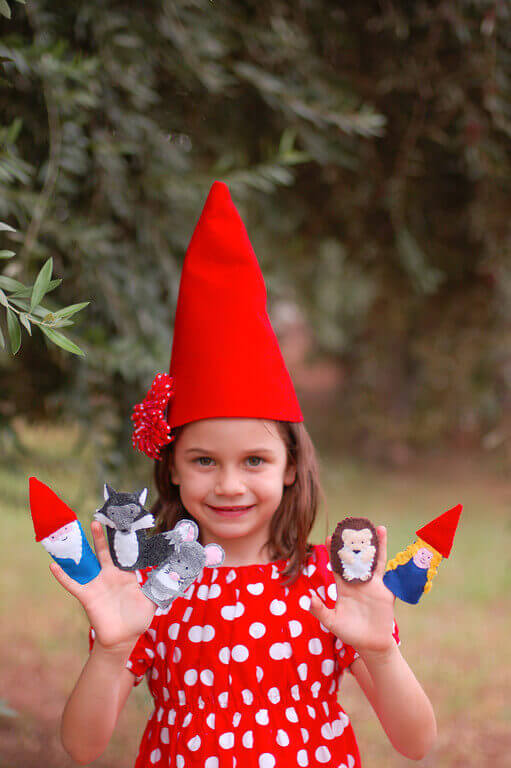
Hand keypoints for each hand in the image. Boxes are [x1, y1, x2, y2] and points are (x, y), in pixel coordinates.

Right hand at [49, 521, 155, 652]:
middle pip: (105, 552)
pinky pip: (73, 584)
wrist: (123, 638)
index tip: (124, 524)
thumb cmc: (137, 619)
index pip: (125, 554)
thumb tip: (175, 576)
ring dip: (83, 549)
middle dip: (102, 537)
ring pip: (88, 563)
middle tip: (99, 519)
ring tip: (76, 533)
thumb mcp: (152, 602)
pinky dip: (63, 576)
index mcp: (126, 575)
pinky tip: (53, 566)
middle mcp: (110, 576)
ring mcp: (98, 584)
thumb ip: (159, 588)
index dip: (124, 540)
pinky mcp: (87, 596)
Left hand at [309, 526, 394, 656]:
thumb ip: (320, 610)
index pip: (337, 565)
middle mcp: (357, 582)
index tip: (329, 536)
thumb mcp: (332, 622)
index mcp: (343, 587)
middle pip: (355, 558)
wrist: (371, 645)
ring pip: (372, 560)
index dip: (334, 552)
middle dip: (353, 543)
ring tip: (374, 526)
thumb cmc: (350, 633)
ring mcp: (372, 585)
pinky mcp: (384, 590)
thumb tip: (308, 597)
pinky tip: (388, 546)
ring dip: (373, 544)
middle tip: (350, 524)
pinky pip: (385, 571)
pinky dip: (386, 557)